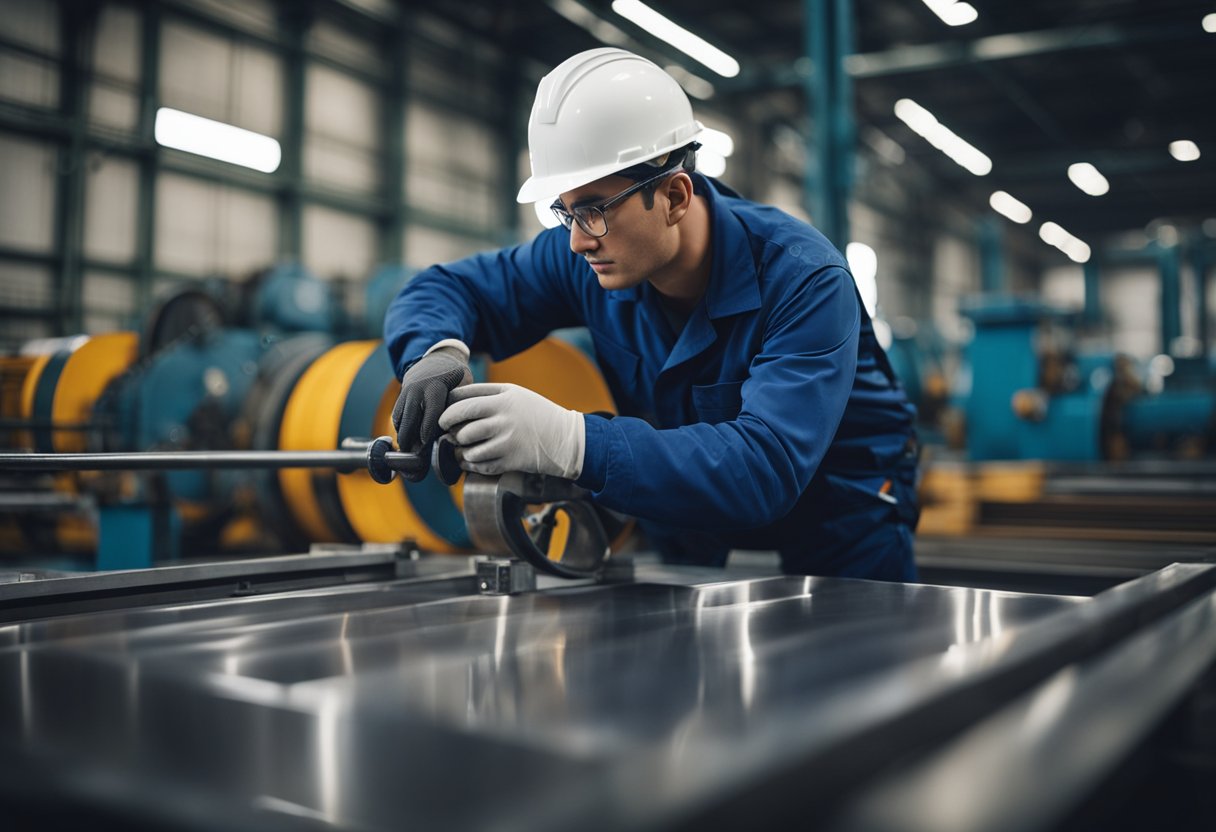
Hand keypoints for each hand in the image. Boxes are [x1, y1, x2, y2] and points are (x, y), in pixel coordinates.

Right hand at [391, 346, 470, 480]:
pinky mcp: (400, 396)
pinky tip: (407, 443)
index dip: (427, 432)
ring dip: (404, 438)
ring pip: (400, 419)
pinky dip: (401, 430)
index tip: (425, 447)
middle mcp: (417, 390)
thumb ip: (458, 407)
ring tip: (410, 456)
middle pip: (410, 419)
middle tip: (415, 459)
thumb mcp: (463, 386)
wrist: (437, 359)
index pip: (430, 413)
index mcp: (435, 387)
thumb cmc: (456, 377)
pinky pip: (397, 416)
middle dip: (411, 440)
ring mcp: (406, 392)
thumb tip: (457, 433)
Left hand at [439, 383, 584, 479]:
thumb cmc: (537, 414)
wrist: (565, 439)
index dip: (448, 410)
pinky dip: (472, 464)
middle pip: (462, 427)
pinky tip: (473, 460)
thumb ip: (487, 393)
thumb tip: (453, 400)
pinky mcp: (511, 461)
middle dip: (450, 431)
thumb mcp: (515, 393)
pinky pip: (481, 466)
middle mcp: (504, 419)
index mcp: (503, 399)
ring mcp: (507, 442)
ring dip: (460, 451)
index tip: (444, 416)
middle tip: (449, 432)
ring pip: (468, 449)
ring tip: (463, 448)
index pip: (463, 401)